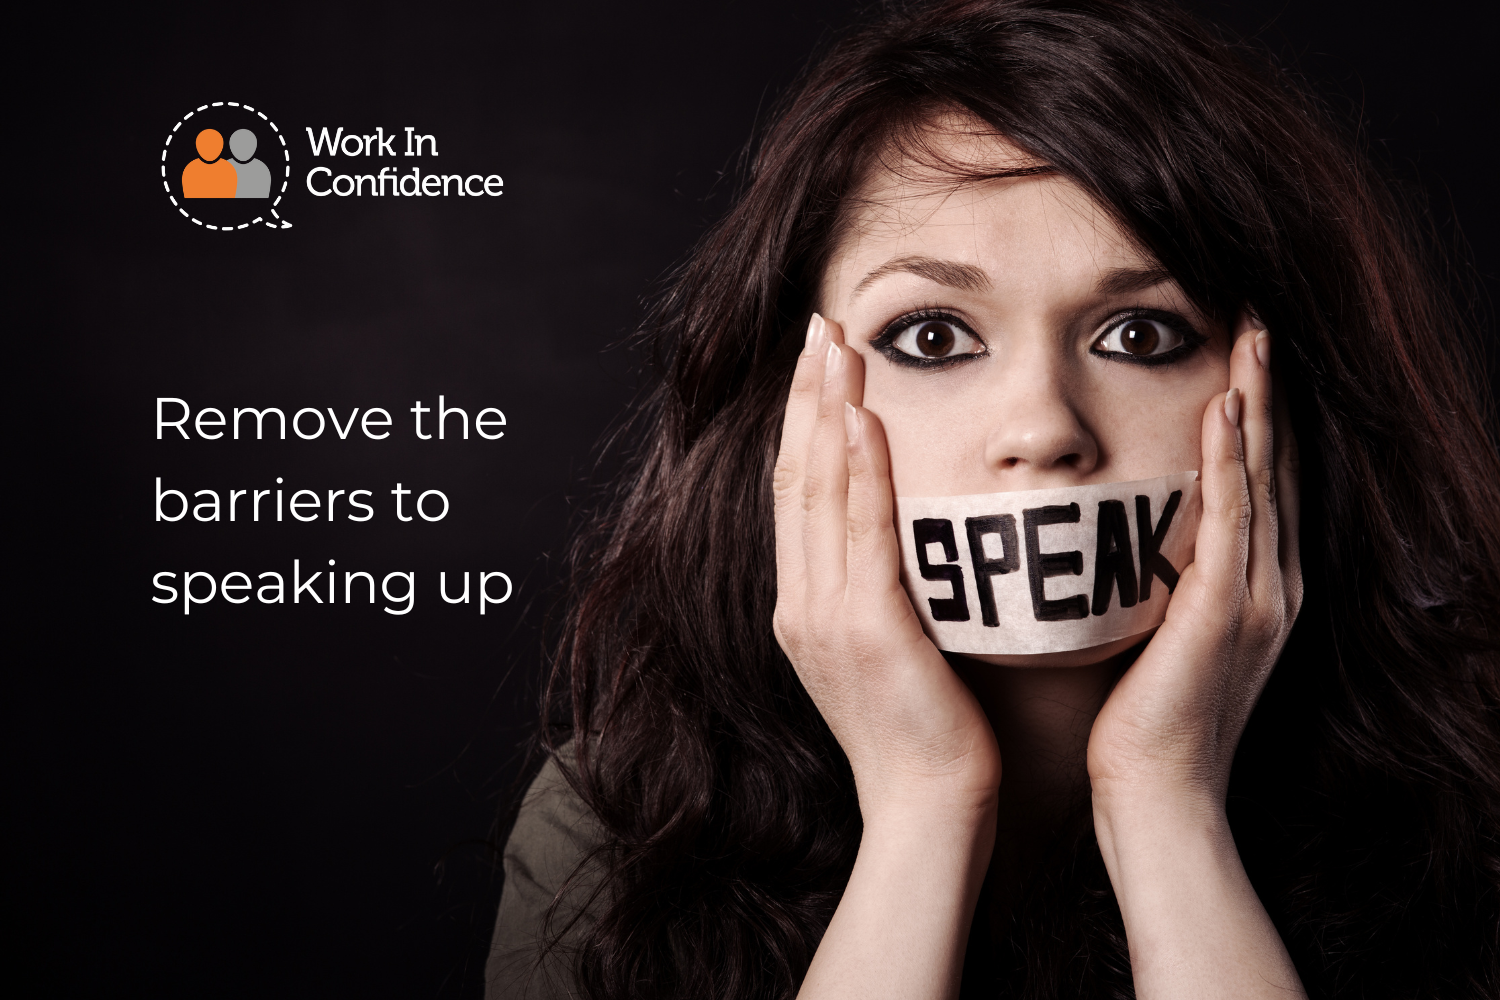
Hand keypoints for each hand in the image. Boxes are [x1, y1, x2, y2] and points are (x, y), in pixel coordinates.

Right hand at [772, 314, 1001, 822]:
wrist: (929, 808)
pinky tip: (863, 416)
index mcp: (803, 608)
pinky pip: (862, 531)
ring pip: (819, 490)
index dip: (801, 424)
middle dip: (805, 396)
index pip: (795, 496)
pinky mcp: (867, 626)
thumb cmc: (923, 735)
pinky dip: (860, 469)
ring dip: (826, 409)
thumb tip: (895, 541)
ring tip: (836, 344)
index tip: (816, 365)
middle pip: (795, 477)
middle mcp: (801, 604)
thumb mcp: (885, 654)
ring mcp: (826, 614)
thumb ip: (877, 593)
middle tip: (818, 326)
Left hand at [1088, 311, 1302, 810]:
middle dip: (1269, 392)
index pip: (1261, 482)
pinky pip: (1232, 519)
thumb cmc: (1146, 718)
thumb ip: (1162, 582)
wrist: (1157, 789)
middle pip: (1274, 466)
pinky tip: (1225, 410)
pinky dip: (1230, 461)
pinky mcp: (1226, 612)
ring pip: (1261, 478)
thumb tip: (1126, 535)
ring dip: (1258, 404)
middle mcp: (1271, 584)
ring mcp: (1257, 596)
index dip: (1259, 417)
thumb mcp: (1162, 634)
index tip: (1244, 357)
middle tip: (1259, 322)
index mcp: (1256, 588)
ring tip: (1251, 338)